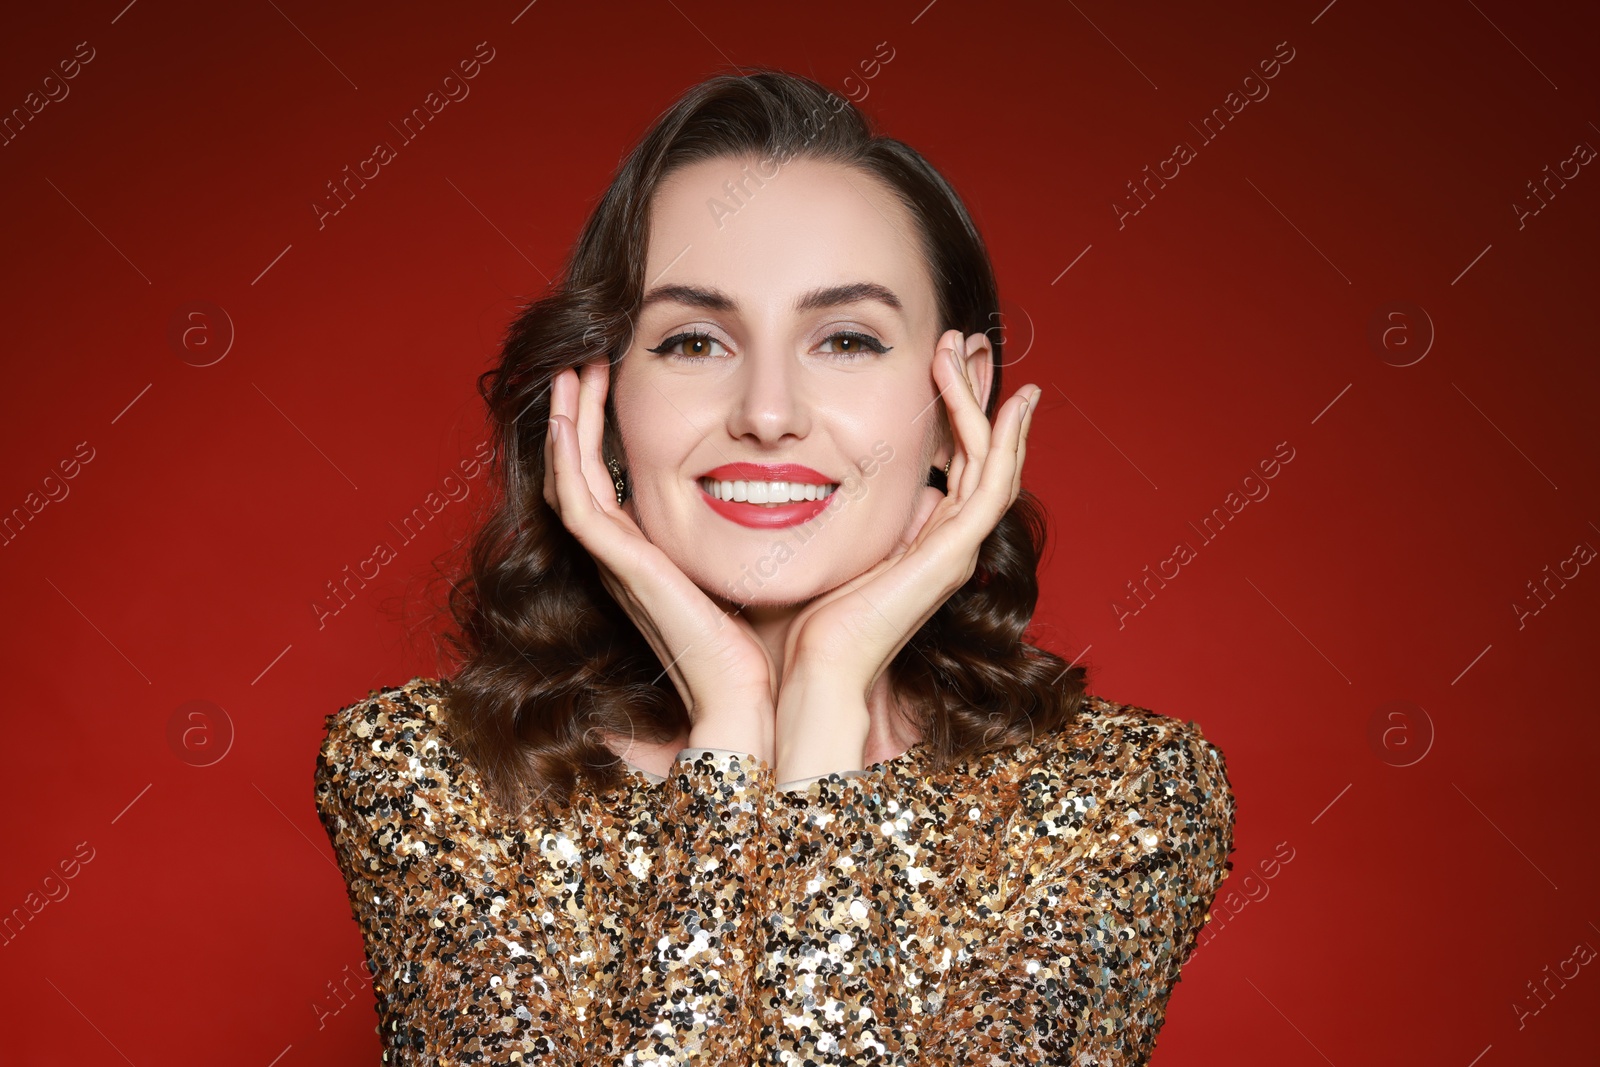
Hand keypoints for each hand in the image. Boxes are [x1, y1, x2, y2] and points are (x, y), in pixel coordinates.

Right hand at [543, 359, 776, 761]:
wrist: (759, 695)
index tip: (622, 376)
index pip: (615, 480)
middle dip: (581, 414)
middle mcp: (628, 556)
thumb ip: (779, 524)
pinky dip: (568, 455)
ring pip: (570, 477)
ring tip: (575, 368)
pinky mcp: (622, 566)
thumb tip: (829, 481)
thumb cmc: (775, 639)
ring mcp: (619, 562)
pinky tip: (571, 414)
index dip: (609, 430)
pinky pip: (577, 502)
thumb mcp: (771, 562)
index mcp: (656, 555)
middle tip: (587, 359)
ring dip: (568, 421)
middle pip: (581, 472)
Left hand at [773, 330, 1039, 778]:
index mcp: (925, 541)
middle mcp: (950, 543)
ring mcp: (958, 549)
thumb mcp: (833, 546)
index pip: (956, 464)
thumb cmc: (810, 617)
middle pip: (983, 454)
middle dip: (975, 393)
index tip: (941, 363)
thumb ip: (850, 515)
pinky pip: (990, 487)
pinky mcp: (954, 555)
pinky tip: (1000, 406)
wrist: (815, 667)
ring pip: (993, 461)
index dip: (956, 412)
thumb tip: (833, 476)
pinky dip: (1000, 443)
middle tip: (963, 340)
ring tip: (965, 349)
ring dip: (981, 402)